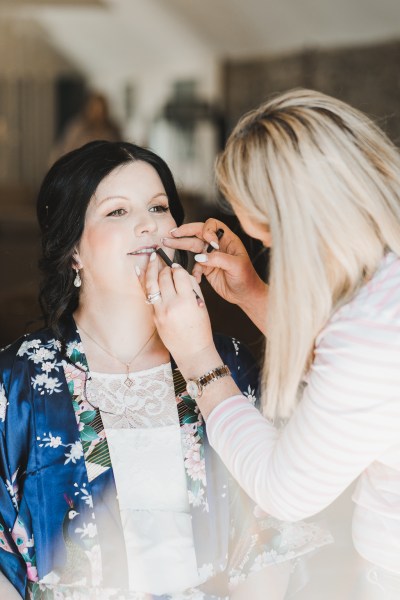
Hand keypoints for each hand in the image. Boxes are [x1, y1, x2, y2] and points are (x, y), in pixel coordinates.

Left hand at [143, 252, 221, 376]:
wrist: (192, 350)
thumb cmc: (200, 329)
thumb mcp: (201, 306)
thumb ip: (192, 288)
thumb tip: (182, 274)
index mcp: (187, 301)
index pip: (179, 275)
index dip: (178, 269)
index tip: (177, 267)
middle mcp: (171, 304)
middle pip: (165, 278)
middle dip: (165, 269)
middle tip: (166, 265)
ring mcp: (160, 311)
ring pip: (152, 284)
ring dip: (152, 269)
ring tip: (152, 259)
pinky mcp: (154, 316)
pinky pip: (147, 295)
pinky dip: (143, 282)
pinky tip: (140, 271)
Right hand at [162, 219, 268, 331]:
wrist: (245, 295)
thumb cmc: (246, 278)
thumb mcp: (236, 266)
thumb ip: (218, 259)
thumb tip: (200, 256)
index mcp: (227, 240)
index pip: (212, 225)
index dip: (207, 231)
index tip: (209, 243)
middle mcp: (217, 245)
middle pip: (198, 233)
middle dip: (185, 232)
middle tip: (172, 233)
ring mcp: (210, 256)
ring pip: (193, 247)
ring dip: (180, 245)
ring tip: (167, 243)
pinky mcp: (206, 268)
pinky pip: (195, 266)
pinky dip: (193, 271)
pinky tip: (196, 278)